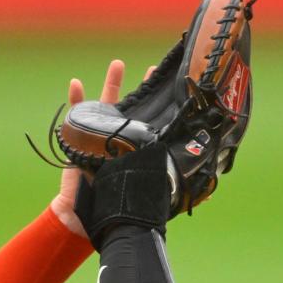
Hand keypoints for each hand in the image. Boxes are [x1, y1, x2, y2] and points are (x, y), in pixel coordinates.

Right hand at [51, 61, 160, 236]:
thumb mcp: (147, 197)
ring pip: (105, 105)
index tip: (177, 90)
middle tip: (154, 69)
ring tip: (118, 63)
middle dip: (143, 89)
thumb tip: (208, 197)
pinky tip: (75, 82)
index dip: (162, 108)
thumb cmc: (115, 207)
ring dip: (110, 84)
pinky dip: (74, 99)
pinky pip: (73, 116)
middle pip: (133, 108)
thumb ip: (173, 192)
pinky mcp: (77, 140)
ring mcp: (97, 138)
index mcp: (135, 151)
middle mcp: (118, 141)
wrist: (84, 219)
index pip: (152, 124)